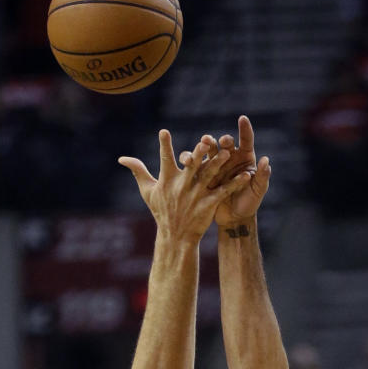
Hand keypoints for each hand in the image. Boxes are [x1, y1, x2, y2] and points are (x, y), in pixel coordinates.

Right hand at [119, 129, 251, 243]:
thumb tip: (122, 158)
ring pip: (209, 176)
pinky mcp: (208, 204)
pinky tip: (245, 175)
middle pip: (191, 166)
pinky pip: (223, 192)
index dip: (164, 146)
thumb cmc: (161, 211)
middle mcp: (182, 186)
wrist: (175, 236)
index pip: (165, 159)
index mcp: (168, 180)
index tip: (163, 131)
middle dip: (198, 154)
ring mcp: (196, 195)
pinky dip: (234, 184)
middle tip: (204, 140)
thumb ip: (138, 171)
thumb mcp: (148, 191)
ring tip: (227, 152)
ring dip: (218, 164)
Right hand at [180, 116, 270, 228]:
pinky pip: (197, 168)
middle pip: (224, 144)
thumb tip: (265, 161)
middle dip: (220, 140)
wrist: (235, 219)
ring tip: (201, 146)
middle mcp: (229, 158)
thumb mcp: (258, 190)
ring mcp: (215, 166)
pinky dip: (193, 163)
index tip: (242, 119)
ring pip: (208, 152)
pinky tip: (188, 162)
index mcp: (244, 158)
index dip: (244, 129)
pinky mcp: (204, 177)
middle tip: (219, 140)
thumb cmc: (250, 202)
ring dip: (203, 148)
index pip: (246, 140)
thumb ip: (262, 176)